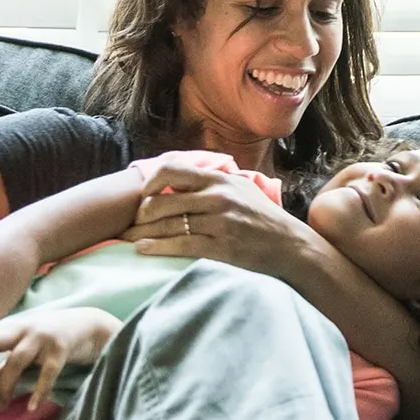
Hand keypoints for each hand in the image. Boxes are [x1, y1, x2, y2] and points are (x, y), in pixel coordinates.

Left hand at [0, 306, 122, 410]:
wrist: (92, 325)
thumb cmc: (55, 339)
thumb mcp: (29, 349)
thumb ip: (7, 363)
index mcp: (13, 327)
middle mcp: (24, 328)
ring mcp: (42, 336)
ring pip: (16, 360)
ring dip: (6, 386)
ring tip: (1, 407)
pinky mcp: (62, 347)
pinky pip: (47, 371)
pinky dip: (39, 391)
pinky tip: (33, 407)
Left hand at [123, 162, 322, 279]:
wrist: (291, 247)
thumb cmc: (263, 218)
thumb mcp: (241, 188)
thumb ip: (212, 182)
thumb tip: (177, 179)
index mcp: (220, 179)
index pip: (172, 170)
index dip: (150, 181)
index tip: (143, 195)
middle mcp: (218, 197)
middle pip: (162, 200)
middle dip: (140, 213)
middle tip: (130, 223)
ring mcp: (219, 222)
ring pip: (167, 224)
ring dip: (141, 233)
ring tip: (127, 238)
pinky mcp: (221, 247)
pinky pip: (180, 245)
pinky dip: (157, 247)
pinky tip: (144, 249)